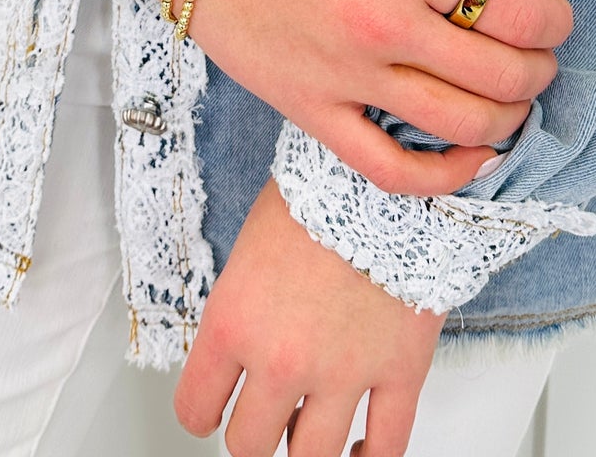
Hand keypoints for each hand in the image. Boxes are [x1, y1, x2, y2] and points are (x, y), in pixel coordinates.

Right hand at [140, 0, 570, 194]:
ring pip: (461, 124)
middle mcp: (386, 26)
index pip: (515, 9)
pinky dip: (446, 176)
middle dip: (540, 68)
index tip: (555, 12)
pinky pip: (391, 169)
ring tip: (516, 100)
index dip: (553, 17)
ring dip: (510, 119)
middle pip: (500, 72)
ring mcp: (349, 78)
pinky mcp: (314, 113)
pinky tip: (476, 159)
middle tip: (542, 56)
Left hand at [176, 177, 440, 455]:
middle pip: (249, 447)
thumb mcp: (252, 245)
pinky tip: (360, 451)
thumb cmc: (319, 190)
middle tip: (262, 417)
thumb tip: (247, 353)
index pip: (195, 408)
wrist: (387, 168)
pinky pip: (386, 450)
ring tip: (308, 431)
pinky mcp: (400, 372)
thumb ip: (243, 310)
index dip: (202, 412)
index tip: (211, 410)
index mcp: (234, 322)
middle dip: (253, 435)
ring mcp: (343, 373)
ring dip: (304, 450)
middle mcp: (282, 358)